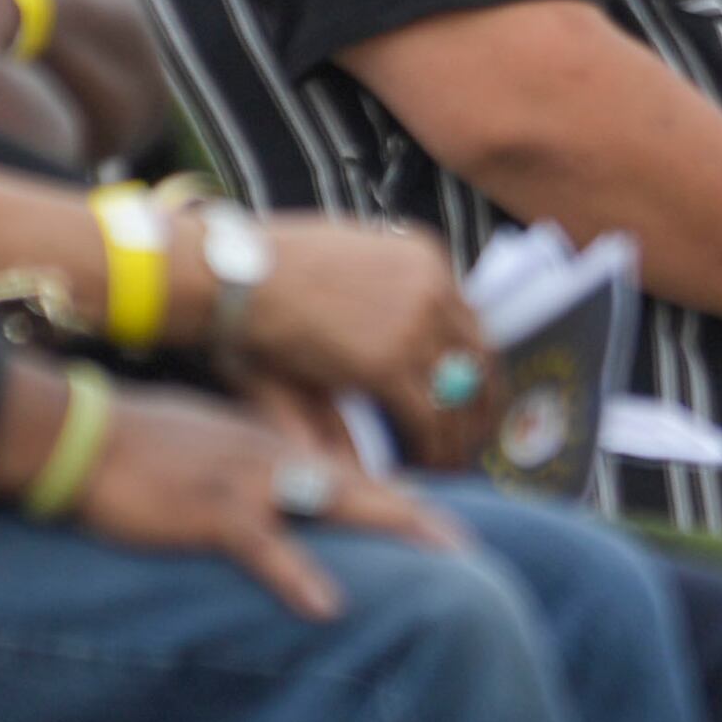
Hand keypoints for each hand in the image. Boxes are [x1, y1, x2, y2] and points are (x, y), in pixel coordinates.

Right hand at [56, 383, 451, 619]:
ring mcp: (247, 483)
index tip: (440, 528)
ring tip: (444, 560)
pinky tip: (329, 606)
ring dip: (393, 529)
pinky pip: (266, 546)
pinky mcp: (212, 513)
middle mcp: (273, 457)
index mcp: (271, 445)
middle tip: (471, 549)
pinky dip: (299, 576)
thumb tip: (281, 486)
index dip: (398, 500)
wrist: (78, 432)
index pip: (349, 473)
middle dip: (420, 518)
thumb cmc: (135, 441)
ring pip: (337, 503)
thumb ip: (250, 460)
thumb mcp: (207, 440)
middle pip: (364, 486)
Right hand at [222, 215, 499, 468]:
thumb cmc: (270, 272)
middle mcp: (431, 287)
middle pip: (479, 357)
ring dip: (460, 435)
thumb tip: (397, 339)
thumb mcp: (343, 267)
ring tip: (453, 461)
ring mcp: (413, 324)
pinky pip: (429, 418)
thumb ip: (380, 295)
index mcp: (424, 257)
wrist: (239, 276)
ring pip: (459, 395)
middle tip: (476, 436)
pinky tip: (426, 464)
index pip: (468, 320)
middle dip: (482, 404)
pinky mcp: (388, 363)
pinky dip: (434, 448)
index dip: (474, 363)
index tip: (472, 392)